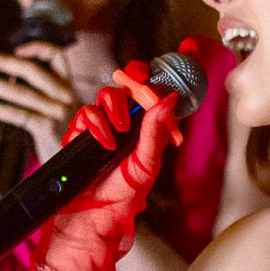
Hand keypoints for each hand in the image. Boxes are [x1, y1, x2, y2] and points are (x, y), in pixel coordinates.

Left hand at [0, 41, 79, 160]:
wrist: (83, 167)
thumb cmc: (68, 141)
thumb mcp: (64, 113)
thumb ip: (44, 96)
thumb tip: (11, 80)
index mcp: (71, 89)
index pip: (58, 57)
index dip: (36, 49)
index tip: (16, 51)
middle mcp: (67, 97)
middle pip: (32, 70)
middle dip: (4, 62)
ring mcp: (58, 112)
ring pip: (20, 91)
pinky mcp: (47, 129)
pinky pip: (16, 114)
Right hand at [50, 62, 180, 249]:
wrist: (88, 222)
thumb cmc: (120, 201)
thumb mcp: (146, 167)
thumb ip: (155, 134)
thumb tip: (168, 100)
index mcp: (147, 131)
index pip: (159, 94)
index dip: (171, 71)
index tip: (189, 48)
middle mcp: (126, 126)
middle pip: (131, 85)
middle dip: (137, 80)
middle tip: (139, 85)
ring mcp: (103, 129)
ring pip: (108, 95)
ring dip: (115, 107)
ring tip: (119, 131)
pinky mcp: (80, 135)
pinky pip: (86, 113)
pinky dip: (95, 123)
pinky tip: (102, 140)